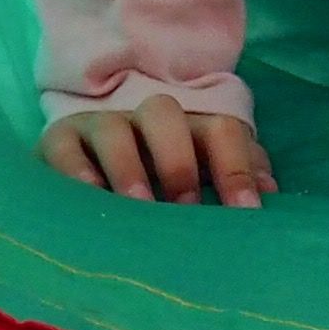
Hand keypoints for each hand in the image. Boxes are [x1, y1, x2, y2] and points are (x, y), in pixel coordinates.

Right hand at [39, 95, 278, 207]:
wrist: (89, 157)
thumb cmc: (162, 176)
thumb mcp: (202, 173)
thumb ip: (238, 174)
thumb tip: (270, 194)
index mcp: (191, 125)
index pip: (222, 130)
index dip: (236, 167)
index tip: (246, 213)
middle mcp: (145, 118)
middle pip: (165, 116)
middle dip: (178, 160)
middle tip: (186, 205)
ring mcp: (99, 126)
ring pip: (113, 130)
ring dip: (129, 168)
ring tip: (139, 206)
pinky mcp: (57, 141)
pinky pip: (62, 148)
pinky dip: (75, 171)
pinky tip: (89, 196)